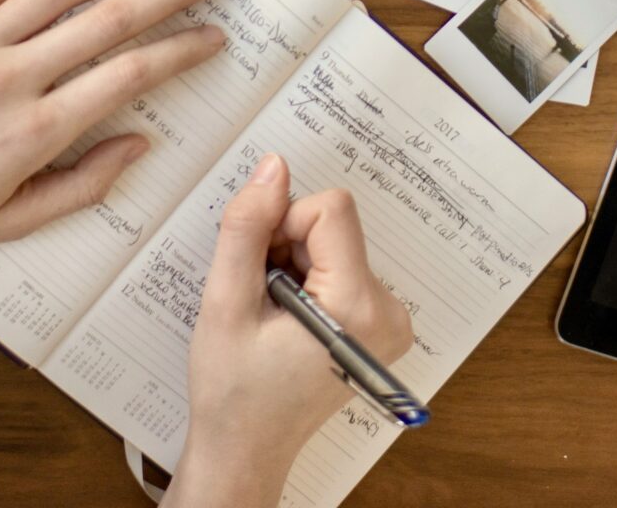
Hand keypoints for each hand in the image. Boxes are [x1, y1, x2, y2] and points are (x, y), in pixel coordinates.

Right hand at [170, 154, 413, 507]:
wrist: (247, 448)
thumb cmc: (233, 389)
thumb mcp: (225, 303)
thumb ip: (247, 228)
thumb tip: (273, 167)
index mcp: (357, 307)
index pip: (331, 210)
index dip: (283, 224)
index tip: (260, 268)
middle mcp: (389, 311)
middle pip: (334, 225)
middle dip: (287, 247)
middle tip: (261, 298)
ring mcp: (390, 320)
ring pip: (335, 242)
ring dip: (294, 264)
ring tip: (272, 314)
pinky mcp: (381, 323)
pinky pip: (343, 266)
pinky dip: (309, 279)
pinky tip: (288, 319)